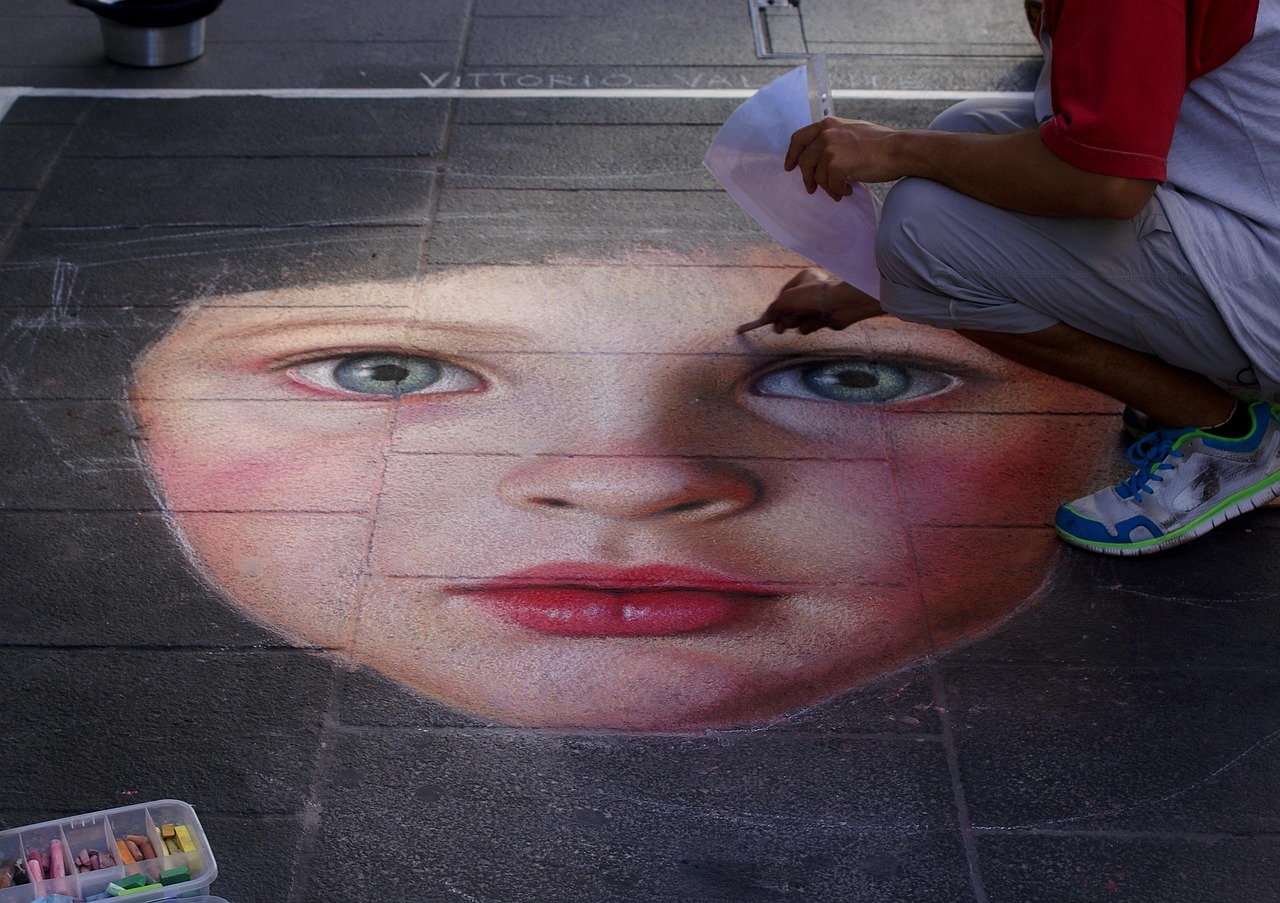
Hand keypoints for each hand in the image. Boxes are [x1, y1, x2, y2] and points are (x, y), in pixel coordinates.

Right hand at [736, 268, 882, 334]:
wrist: (841, 305)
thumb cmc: (812, 296)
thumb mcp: (787, 299)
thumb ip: (774, 308)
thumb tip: (764, 318)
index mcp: (802, 279)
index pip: (782, 295)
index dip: (774, 308)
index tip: (766, 320)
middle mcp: (809, 291)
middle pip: (788, 309)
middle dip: (783, 319)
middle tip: (779, 329)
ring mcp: (816, 306)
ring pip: (797, 319)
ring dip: (796, 322)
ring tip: (802, 320)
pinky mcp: (822, 319)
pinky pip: (807, 326)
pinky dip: (808, 326)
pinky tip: (814, 323)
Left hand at [785, 117, 903, 200]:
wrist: (897, 150)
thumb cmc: (880, 142)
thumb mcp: (851, 130)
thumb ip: (834, 137)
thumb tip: (820, 155)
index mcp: (828, 124)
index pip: (799, 138)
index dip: (792, 154)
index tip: (790, 167)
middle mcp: (826, 134)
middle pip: (804, 162)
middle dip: (807, 178)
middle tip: (811, 189)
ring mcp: (830, 150)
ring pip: (818, 177)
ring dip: (829, 187)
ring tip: (842, 189)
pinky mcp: (836, 166)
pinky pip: (831, 185)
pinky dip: (840, 191)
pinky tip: (850, 189)